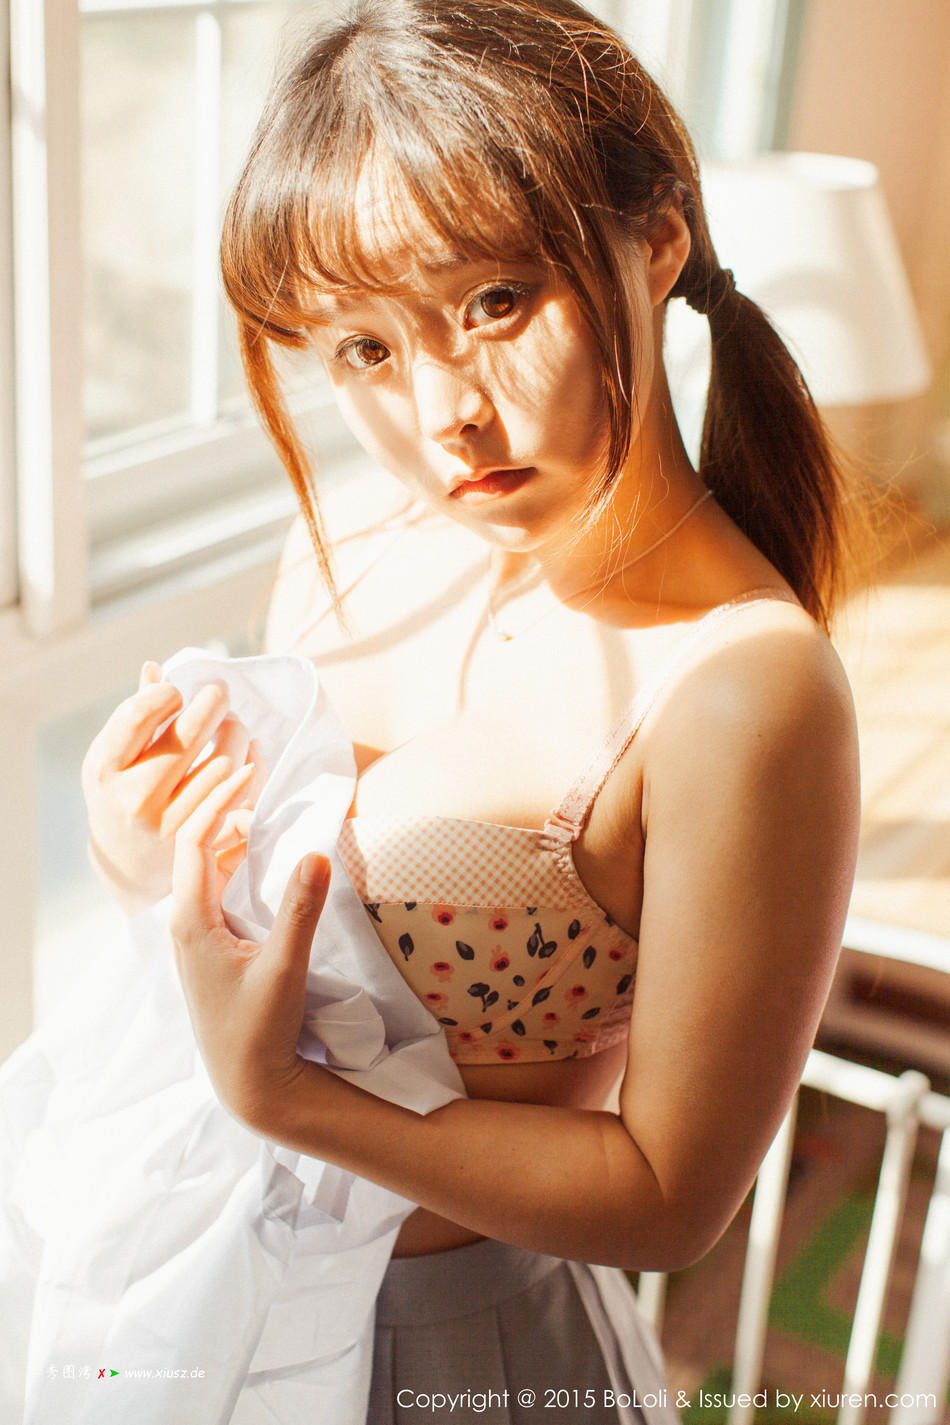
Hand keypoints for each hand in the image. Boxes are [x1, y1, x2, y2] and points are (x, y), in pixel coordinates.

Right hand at [81, 662, 266, 913]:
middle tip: (219, 692)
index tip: (177, 691)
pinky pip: (240, 792)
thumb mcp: (113, 758)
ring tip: (232, 721)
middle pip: (189, 734)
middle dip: (212, 702)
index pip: (139, 714)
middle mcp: (135, 798)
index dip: (165, 693)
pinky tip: (248, 749)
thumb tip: (156, 669)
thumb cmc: (121, 794)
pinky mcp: (202, 839)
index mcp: (105, 770)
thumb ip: (134, 717)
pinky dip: (250, 763)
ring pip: (223, 762)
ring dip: (236, 730)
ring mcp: (170, 822)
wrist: (128, 864)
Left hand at [170, 766, 330, 1128]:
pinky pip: (216, 884)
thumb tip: (317, 852)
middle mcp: (184, 923)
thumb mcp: (285, 968)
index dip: (216, 800)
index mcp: (190, 921)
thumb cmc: (261, 1030)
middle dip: (218, 802)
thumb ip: (301, 911)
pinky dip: (235, 855)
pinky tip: (258, 844)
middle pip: (193, 844)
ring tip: (254, 792)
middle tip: (247, 764)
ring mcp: (195, 936)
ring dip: (228, 827)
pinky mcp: (212, 946)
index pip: (192, 840)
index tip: (244, 769)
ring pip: (205, 865)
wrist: (249, 1085)